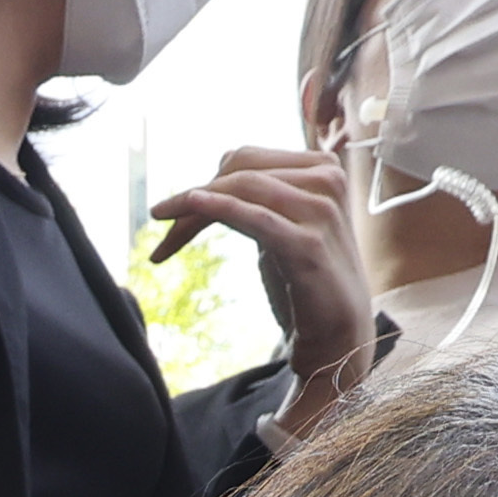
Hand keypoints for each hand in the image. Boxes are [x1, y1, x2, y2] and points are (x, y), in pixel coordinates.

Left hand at [152, 148, 374, 437]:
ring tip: (164, 239)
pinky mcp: (310, 244)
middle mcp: (326, 180)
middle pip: (240, 172)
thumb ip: (256, 203)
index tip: (171, 212)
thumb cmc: (305, 284)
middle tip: (159, 221)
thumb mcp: (278, 230)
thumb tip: (208, 186)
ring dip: (192, 209)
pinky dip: (218, 208)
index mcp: (321, 168)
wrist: (338, 337)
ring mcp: (321, 210)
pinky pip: (256, 217)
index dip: (206, 181)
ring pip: (242, 189)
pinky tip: (190, 206)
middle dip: (193, 196)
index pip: (248, 160)